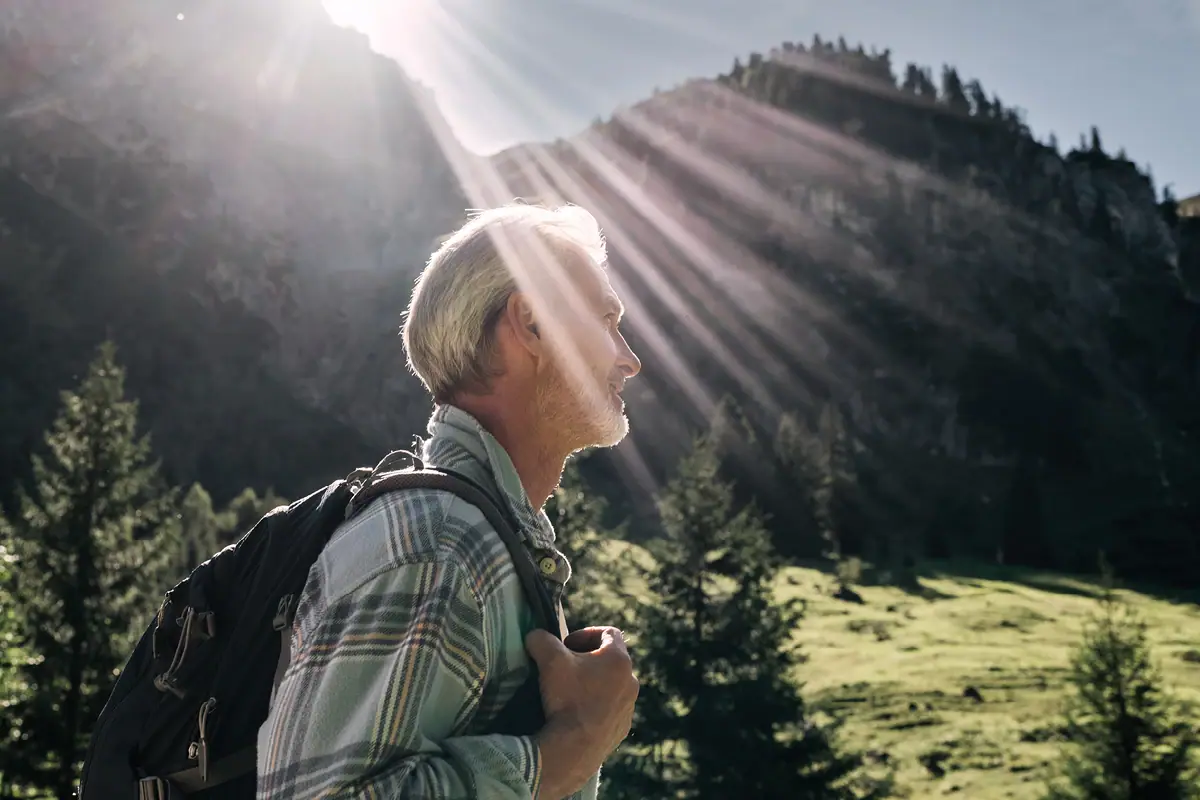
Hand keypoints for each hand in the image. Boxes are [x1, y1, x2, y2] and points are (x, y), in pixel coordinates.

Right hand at [525, 626, 638, 799]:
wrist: (575, 749)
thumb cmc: (566, 698)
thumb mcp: (550, 660)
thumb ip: (542, 640)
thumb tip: (534, 635)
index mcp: (619, 660)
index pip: (609, 633)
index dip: (585, 634)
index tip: (567, 645)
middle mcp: (631, 681)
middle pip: (610, 660)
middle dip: (587, 660)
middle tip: (565, 668)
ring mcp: (628, 707)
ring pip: (611, 686)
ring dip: (593, 684)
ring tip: (569, 693)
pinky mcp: (622, 728)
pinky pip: (610, 710)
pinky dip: (596, 706)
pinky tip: (575, 715)